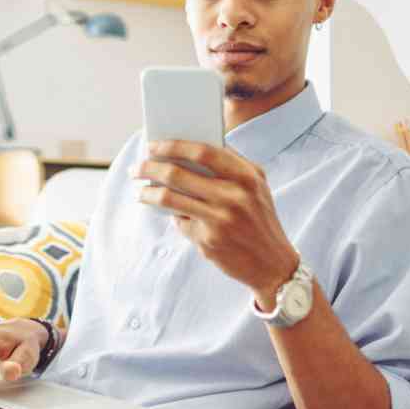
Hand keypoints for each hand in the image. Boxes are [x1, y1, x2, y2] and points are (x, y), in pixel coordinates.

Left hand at [133, 140, 299, 299]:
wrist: (274, 264)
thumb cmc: (259, 218)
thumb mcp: (256, 187)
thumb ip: (229, 166)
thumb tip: (183, 150)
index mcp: (247, 176)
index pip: (203, 151)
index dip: (173, 145)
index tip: (153, 144)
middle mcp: (234, 196)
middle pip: (178, 174)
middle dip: (149, 168)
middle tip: (135, 167)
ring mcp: (220, 220)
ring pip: (169, 198)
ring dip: (148, 193)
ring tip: (139, 190)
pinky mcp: (208, 241)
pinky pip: (179, 221)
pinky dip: (171, 215)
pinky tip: (168, 212)